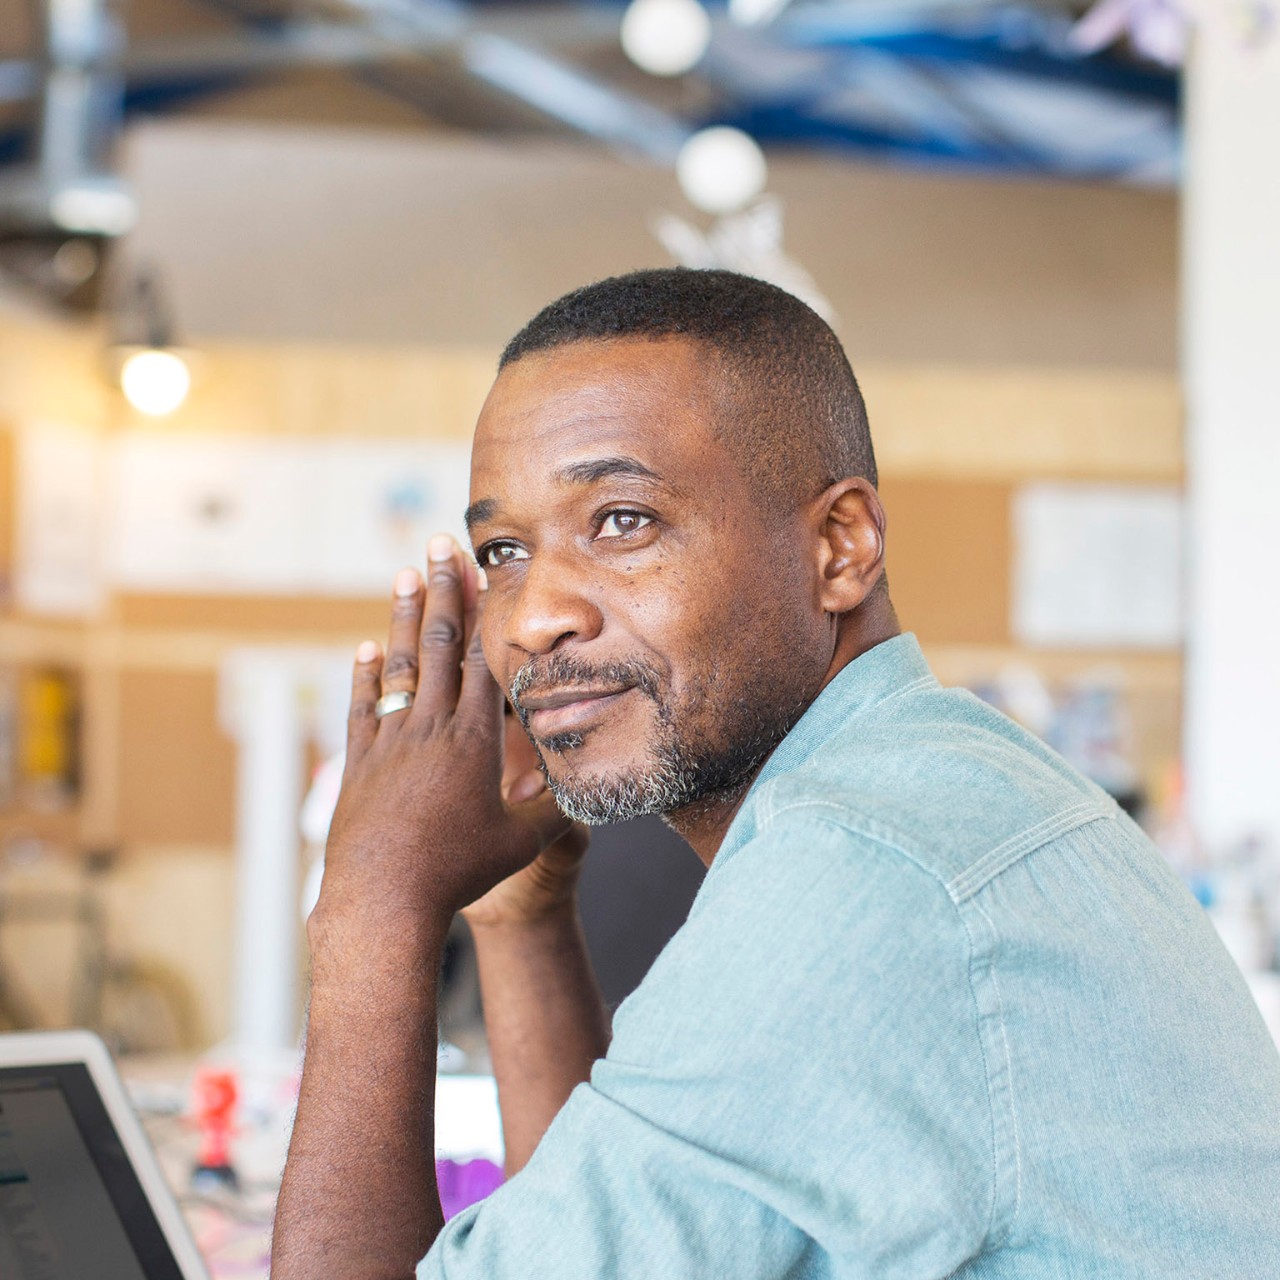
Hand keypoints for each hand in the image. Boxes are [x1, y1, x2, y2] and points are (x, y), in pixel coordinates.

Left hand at [315, 536, 573, 937]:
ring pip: (399, 667)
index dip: (486, 614)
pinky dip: (367, 676)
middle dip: (442, 590)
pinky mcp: (360, 764)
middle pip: (439, 646)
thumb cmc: (456, 872)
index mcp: (473, 741)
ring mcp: (390, 743)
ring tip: (403, 575)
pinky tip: (367, 650)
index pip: (483, 662)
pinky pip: (365, 707)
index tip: (484, 572)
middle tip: (440, 544)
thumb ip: (553, 810)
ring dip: (402, 618)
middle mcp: (430, 729)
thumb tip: (587, 786)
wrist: (382, 899)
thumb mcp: (519, 844)